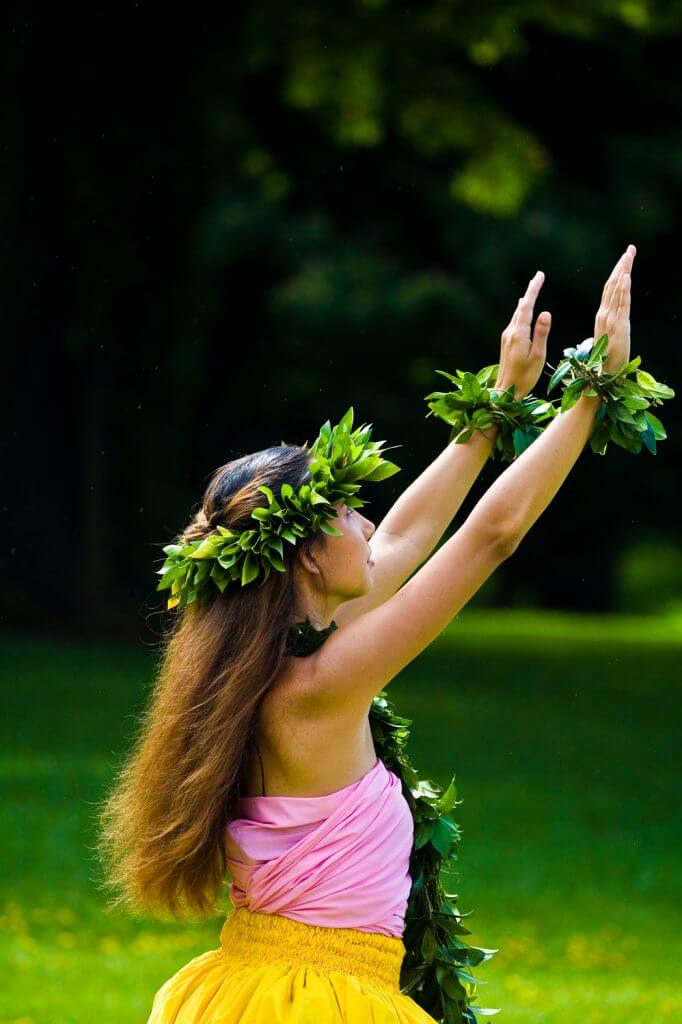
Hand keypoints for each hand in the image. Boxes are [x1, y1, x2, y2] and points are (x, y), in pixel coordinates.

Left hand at [496, 271, 550, 400]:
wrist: (505, 391)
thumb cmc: (525, 377)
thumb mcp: (538, 356)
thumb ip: (541, 333)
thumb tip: (545, 312)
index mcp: (518, 334)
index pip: (527, 306)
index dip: (534, 290)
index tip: (540, 276)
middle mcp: (510, 332)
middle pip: (521, 307)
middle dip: (531, 291)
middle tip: (539, 276)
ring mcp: (506, 337)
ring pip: (517, 314)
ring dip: (526, 301)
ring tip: (533, 288)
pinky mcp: (506, 342)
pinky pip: (515, 321)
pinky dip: (522, 311)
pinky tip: (523, 309)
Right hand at [594, 245, 634, 373]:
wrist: (600, 379)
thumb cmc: (603, 364)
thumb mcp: (608, 341)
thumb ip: (609, 330)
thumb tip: (612, 326)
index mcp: (602, 317)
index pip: (610, 290)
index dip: (617, 273)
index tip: (624, 258)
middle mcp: (604, 315)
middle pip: (613, 285)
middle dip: (622, 266)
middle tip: (630, 249)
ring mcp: (611, 320)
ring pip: (617, 290)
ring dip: (624, 271)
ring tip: (629, 255)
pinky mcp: (619, 327)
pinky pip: (621, 304)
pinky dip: (623, 289)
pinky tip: (626, 276)